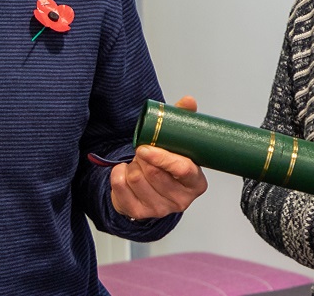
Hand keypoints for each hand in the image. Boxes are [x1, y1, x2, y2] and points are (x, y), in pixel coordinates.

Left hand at [109, 95, 208, 219]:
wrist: (151, 187)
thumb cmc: (168, 164)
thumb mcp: (179, 143)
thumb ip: (184, 120)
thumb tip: (189, 101)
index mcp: (196, 182)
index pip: (183, 170)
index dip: (163, 157)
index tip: (147, 147)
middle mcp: (181, 200)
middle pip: (155, 174)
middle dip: (143, 157)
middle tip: (142, 150)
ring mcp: (160, 209)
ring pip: (136, 179)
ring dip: (132, 165)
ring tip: (137, 162)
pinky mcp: (139, 213)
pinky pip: (120, 188)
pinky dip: (117, 174)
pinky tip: (124, 170)